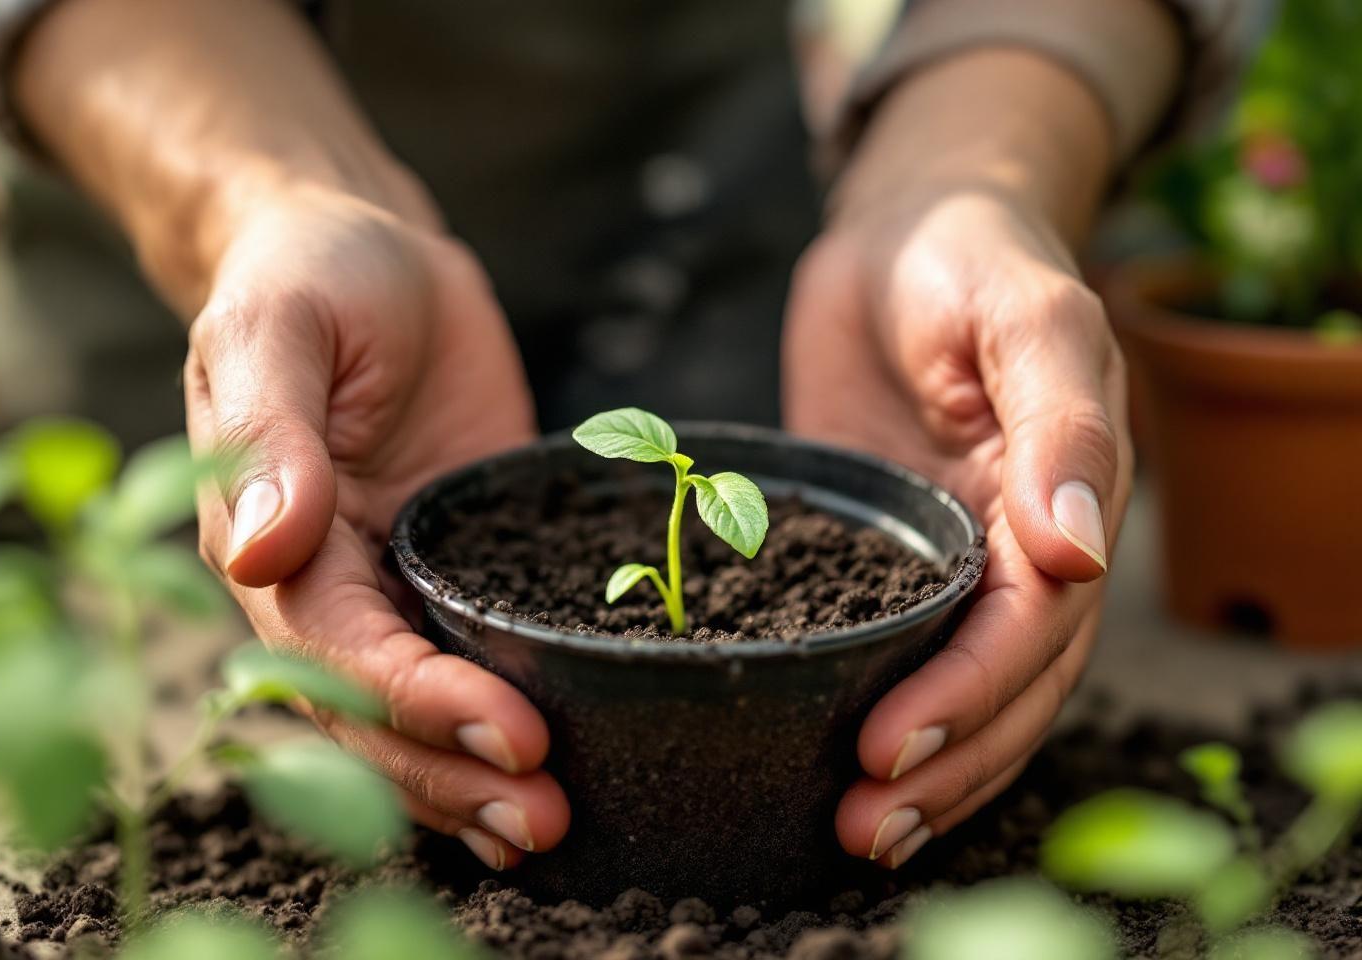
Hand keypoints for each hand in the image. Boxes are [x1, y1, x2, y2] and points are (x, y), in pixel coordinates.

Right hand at [184, 183, 569, 869]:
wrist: (369, 252)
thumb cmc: (309, 272)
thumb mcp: (277, 326)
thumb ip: (269, 434)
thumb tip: (257, 552)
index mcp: (267, 541)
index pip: (336, 652)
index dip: (414, 703)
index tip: (505, 731)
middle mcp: (327, 584)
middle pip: (374, 713)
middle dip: (452, 770)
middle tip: (542, 815)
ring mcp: (396, 582)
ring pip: (420, 711)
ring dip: (476, 776)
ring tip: (551, 825)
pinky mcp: (461, 564)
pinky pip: (479, 654)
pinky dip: (502, 720)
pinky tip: (555, 770)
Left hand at [784, 185, 1130, 866]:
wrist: (904, 227)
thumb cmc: (971, 257)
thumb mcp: (1027, 316)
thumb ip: (1063, 427)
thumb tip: (1079, 548)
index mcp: (1064, 504)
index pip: (1032, 629)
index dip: (970, 694)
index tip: (892, 743)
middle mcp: (1018, 548)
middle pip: (1005, 686)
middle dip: (944, 761)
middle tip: (862, 820)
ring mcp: (950, 557)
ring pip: (958, 688)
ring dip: (922, 769)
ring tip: (854, 831)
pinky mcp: (882, 552)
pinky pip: (888, 646)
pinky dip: (872, 709)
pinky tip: (833, 769)